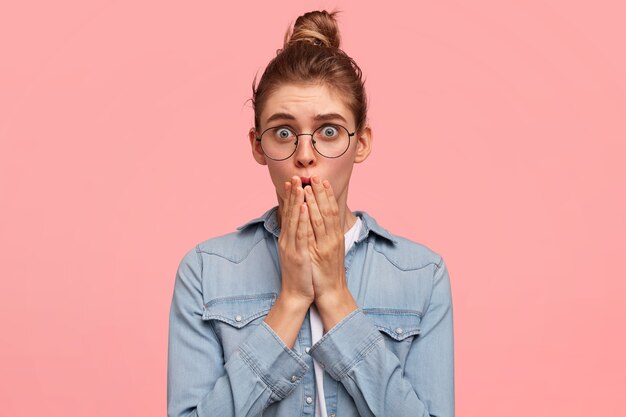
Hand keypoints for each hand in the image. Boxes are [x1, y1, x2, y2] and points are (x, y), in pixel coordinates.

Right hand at [277, 176, 314, 306]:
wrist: (296, 295)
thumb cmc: (300, 274)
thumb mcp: (297, 252)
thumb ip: (297, 238)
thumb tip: (299, 226)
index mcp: (287, 239)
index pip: (289, 214)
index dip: (290, 197)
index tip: (292, 182)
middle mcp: (287, 240)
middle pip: (289, 213)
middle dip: (293, 194)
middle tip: (294, 177)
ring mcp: (291, 246)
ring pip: (294, 220)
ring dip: (296, 201)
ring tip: (299, 185)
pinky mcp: (297, 254)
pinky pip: (300, 233)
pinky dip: (301, 219)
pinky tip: (303, 207)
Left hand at [303, 176, 350, 304]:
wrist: (331, 292)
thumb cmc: (327, 272)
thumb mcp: (329, 251)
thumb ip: (327, 236)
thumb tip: (321, 222)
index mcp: (336, 236)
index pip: (332, 210)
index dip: (327, 195)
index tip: (322, 181)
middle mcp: (333, 238)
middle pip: (328, 210)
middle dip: (321, 193)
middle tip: (315, 176)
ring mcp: (327, 245)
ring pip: (321, 218)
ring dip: (314, 200)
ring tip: (308, 186)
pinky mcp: (319, 253)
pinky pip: (313, 232)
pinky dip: (309, 218)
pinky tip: (304, 207)